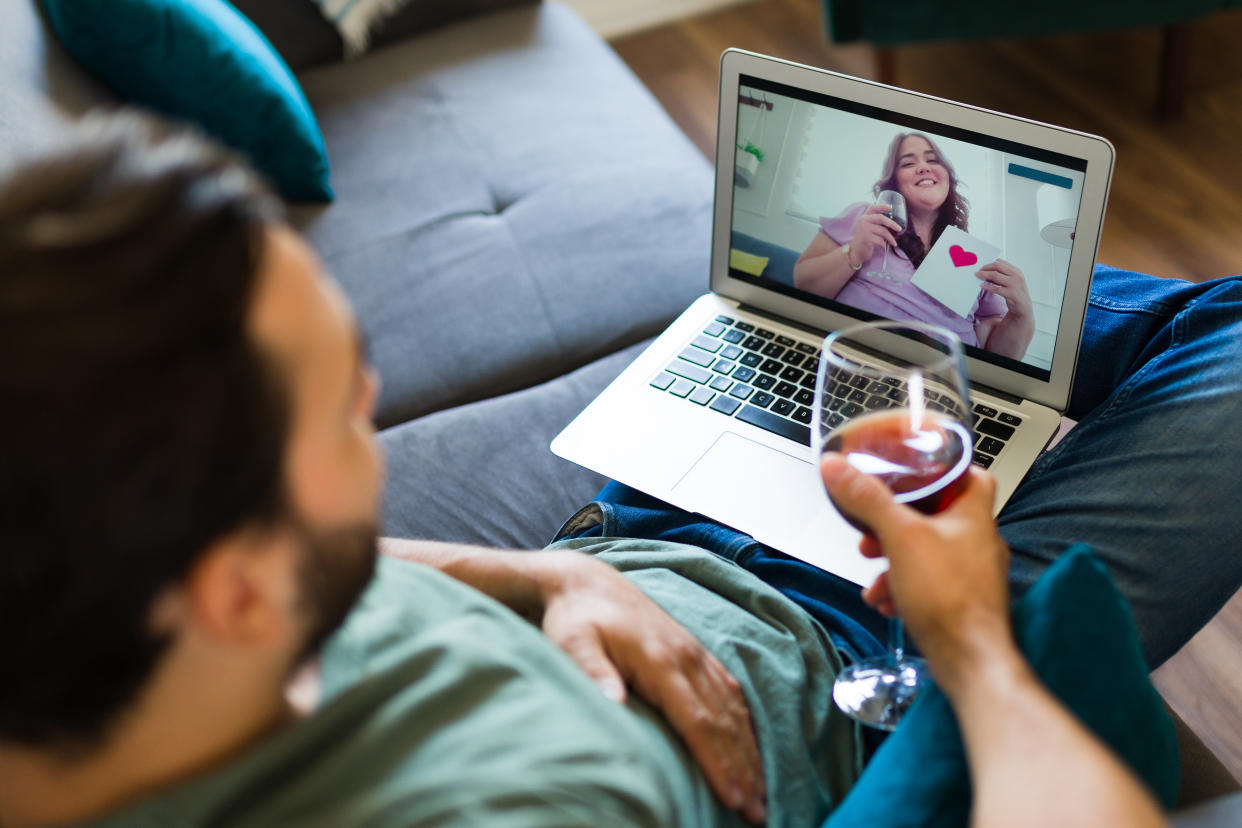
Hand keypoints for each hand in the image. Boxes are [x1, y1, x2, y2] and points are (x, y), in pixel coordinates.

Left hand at [536, 551, 766, 823]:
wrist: (586, 582)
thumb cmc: (575, 618)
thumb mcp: (572, 642)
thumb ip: (593, 671)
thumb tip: (613, 702)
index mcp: (660, 660)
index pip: (697, 720)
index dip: (716, 761)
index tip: (732, 798)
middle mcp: (686, 656)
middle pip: (724, 721)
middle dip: (743, 769)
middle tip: (757, 812)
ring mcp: (694, 653)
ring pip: (733, 708)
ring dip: (749, 751)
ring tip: (761, 791)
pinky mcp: (695, 652)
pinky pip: (730, 690)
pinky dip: (745, 723)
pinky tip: (751, 747)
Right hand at [820, 457, 1012, 686]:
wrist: (969, 660)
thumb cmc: (951, 599)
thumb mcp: (900, 537)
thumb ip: (868, 500)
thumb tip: (838, 468)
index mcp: (973, 515)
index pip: (968, 474)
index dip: (940, 469)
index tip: (912, 470)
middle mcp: (978, 541)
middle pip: (936, 515)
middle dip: (898, 522)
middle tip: (875, 526)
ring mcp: (971, 573)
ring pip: (927, 551)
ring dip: (894, 558)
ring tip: (874, 569)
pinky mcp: (961, 601)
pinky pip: (927, 583)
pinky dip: (902, 586)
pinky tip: (884, 599)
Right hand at [849, 204, 902, 263]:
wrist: (856, 251)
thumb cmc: (865, 239)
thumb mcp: (869, 228)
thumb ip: (877, 223)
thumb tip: (893, 224)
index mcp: (864, 217)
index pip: (872, 208)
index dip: (882, 206)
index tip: (890, 207)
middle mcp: (863, 221)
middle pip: (881, 218)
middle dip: (892, 224)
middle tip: (899, 229)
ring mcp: (864, 229)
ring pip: (883, 231)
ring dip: (890, 238)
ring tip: (894, 243)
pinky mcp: (866, 238)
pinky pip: (881, 240)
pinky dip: (885, 244)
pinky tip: (885, 246)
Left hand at [976, 259, 1032, 322]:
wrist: (1024, 307)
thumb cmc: (1015, 293)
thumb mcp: (1011, 281)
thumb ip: (1002, 275)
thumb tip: (986, 271)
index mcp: (1016, 271)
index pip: (1001, 262)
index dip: (989, 263)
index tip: (981, 266)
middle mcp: (1016, 276)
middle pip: (997, 266)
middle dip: (986, 268)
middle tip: (978, 271)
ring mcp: (1014, 284)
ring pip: (995, 275)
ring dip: (984, 275)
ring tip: (977, 276)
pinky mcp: (1011, 293)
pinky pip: (996, 288)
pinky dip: (987, 286)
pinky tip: (981, 285)